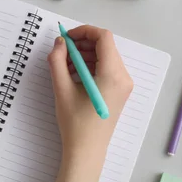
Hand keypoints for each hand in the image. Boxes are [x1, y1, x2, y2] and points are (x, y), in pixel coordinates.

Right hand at [47, 25, 133, 162]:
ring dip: (85, 55)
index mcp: (112, 74)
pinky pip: (107, 68)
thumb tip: (60, 42)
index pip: (104, 38)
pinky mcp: (120, 91)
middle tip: (63, 51)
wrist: (87, 151)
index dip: (84, 31)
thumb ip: (58, 60)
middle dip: (83, 44)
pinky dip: (91, 66)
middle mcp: (123, 76)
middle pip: (105, 46)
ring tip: (65, 66)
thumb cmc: (75, 122)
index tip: (67, 37)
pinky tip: (74, 75)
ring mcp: (124, 84)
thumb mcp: (62, 89)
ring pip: (105, 56)